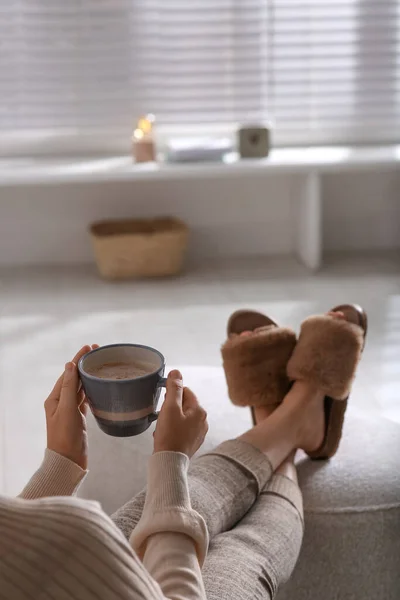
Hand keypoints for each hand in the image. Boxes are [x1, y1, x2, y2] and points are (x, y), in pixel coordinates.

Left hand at [44, 345, 97, 469]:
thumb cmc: (65, 437)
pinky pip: (85, 399)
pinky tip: (98, 386)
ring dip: (88, 376)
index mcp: (55, 398)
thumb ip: (69, 388)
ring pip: (80, 388)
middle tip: (98, 352)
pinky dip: (91, 391)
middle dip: (84, 365)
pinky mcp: (78, 418)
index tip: (89, 347)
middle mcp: (61, 402)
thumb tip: (70, 365)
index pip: (68, 373)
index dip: (78, 359)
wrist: (68, 462)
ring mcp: (70, 410)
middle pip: (74, 378)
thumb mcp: (67, 409)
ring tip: (99, 365)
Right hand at [153, 370, 207, 457]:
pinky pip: (182, 430)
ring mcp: (199, 433)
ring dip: (170, 419)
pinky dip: (173, 429)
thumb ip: (174, 389)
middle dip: (171, 408)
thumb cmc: (169, 434)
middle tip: (161, 416)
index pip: (186, 392)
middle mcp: (203, 421)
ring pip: (182, 418)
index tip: (163, 402)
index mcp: (200, 411)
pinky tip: (164, 435)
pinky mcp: (192, 443)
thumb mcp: (170, 408)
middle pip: (185, 405)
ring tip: (162, 427)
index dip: (172, 394)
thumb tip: (176, 372)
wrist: (169, 462)